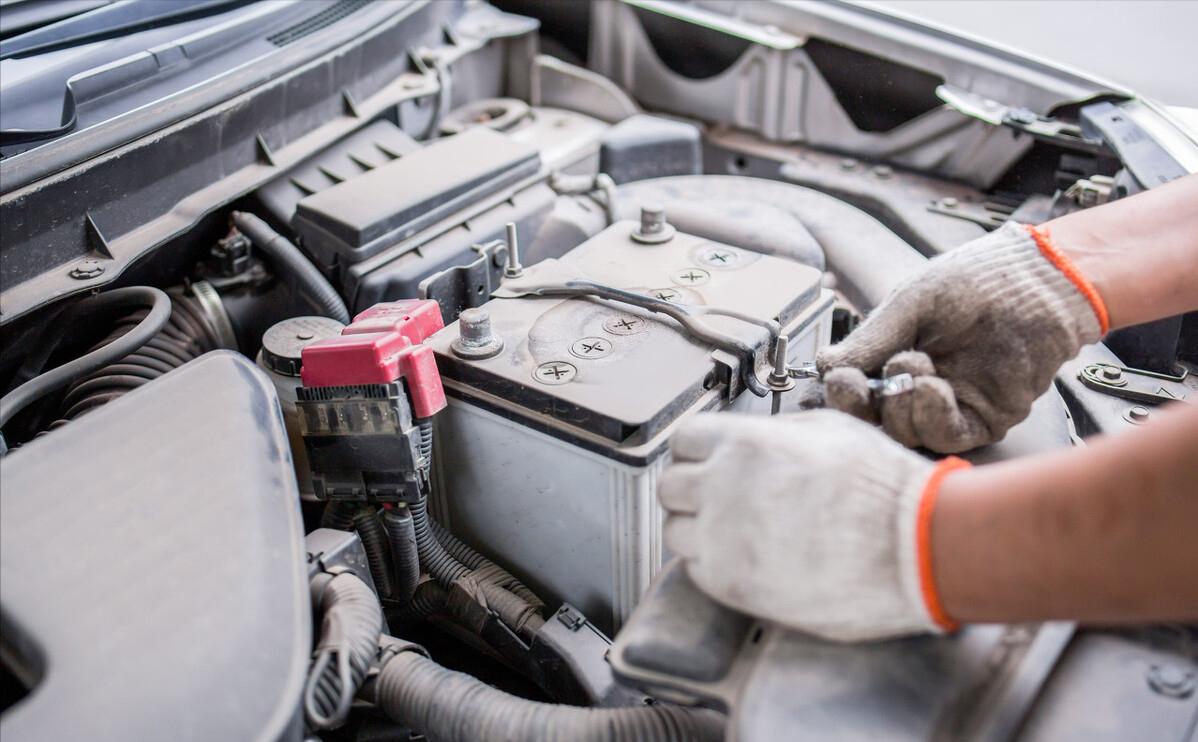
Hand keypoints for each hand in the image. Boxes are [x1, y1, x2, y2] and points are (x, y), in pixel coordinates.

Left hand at [660, 410, 967, 641]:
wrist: (916, 548)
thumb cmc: (885, 489)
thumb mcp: (829, 430)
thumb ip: (775, 433)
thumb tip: (751, 439)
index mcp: (744, 443)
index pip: (685, 440)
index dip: (698, 451)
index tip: (706, 462)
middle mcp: (723, 487)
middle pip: (671, 486)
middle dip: (691, 490)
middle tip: (717, 499)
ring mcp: (723, 538)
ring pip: (675, 530)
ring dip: (696, 530)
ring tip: (732, 533)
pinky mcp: (733, 584)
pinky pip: (696, 571)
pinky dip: (712, 565)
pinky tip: (744, 559)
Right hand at [816, 222, 1106, 452]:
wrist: (1037, 278)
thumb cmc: (977, 281)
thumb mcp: (910, 304)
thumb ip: (871, 338)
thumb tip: (825, 366)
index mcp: (893, 360)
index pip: (857, 392)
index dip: (843, 393)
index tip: (838, 379)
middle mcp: (918, 389)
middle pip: (876, 421)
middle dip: (863, 405)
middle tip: (859, 383)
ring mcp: (950, 407)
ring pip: (907, 433)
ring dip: (900, 408)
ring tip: (911, 369)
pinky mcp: (984, 419)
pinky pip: (948, 435)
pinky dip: (932, 416)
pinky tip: (930, 387)